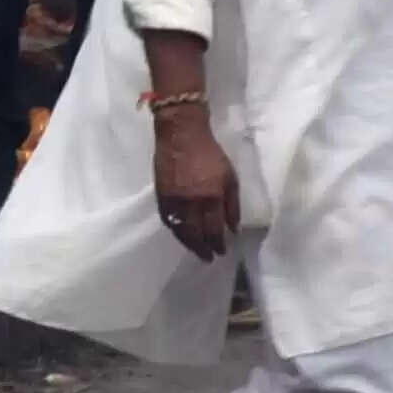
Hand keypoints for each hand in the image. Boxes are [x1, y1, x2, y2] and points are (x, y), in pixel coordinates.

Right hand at [150, 104, 235, 259]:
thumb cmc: (210, 154)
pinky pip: (166, 219)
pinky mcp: (160, 194)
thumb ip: (232, 204)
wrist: (180, 134)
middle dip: (202, 248)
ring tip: (195, 250)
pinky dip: (174, 229)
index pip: (214, 230)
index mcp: (211, 197)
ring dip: (188, 243)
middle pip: (195, 234)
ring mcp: (173, 199)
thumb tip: (233, 228)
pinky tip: (180, 233)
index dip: (218, 243)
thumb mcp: (230, 177)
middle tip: (208, 258)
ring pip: (179, 230)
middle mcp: (191, 202)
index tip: (221, 252)